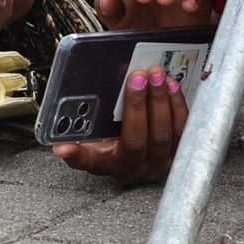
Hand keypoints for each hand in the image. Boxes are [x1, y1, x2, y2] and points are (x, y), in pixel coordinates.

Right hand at [53, 66, 188, 182]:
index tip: (63, 147)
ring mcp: (162, 160)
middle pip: (138, 139)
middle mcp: (136, 166)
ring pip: (166, 133)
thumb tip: (60, 144)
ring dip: (163, 101)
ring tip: (158, 76)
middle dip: (139, 105)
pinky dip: (178, 105)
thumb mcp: (96, 142)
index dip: (76, 154)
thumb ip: (80, 138)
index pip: (89, 160)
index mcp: (109, 163)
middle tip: (138, 78)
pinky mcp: (181, 151)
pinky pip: (183, 129)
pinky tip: (172, 86)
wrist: (145, 157)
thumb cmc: (116, 144)